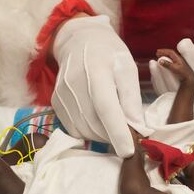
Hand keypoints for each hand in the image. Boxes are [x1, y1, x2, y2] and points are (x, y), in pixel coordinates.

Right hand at [51, 17, 151, 157]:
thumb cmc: (109, 54)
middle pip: (95, 123)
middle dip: (115, 136)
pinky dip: (90, 132)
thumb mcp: (127, 68)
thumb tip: (137, 128)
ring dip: (103, 136)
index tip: (129, 151)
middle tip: (130, 134)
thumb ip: (132, 98)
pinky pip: (74, 129)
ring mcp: (62, 95)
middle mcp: (74, 83)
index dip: (117, 132)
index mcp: (96, 71)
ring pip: (84, 130)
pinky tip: (99, 122)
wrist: (79, 41)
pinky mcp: (56, 103)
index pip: (106, 107)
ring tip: (115, 125)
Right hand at [155, 49, 193, 85]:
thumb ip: (167, 64)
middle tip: (157, 53)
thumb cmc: (183, 73)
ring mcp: (179, 63)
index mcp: (178, 58)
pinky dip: (167, 61)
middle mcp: (179, 59)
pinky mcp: (179, 67)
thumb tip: (160, 61)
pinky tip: (165, 63)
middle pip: (170, 54)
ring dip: (165, 56)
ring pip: (171, 57)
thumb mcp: (175, 68)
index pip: (170, 52)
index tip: (157, 52)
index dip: (163, 51)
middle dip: (164, 53)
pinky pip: (172, 61)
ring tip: (160, 58)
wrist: (189, 79)